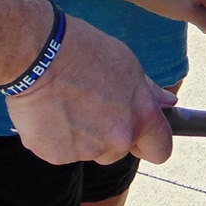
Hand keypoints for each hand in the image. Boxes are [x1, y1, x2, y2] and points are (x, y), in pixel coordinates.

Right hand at [4, 12, 176, 164]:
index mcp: (140, 115)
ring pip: (89, 150)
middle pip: (119, 150)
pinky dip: (55, 137)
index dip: (151, 143)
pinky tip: (48, 110)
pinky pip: (60, 151)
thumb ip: (148, 91)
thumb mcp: (126, 62)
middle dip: (108, 134)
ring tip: (65, 101)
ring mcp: (86, 150)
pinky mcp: (55, 155)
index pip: (160, 150)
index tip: (141, 136)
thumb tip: (168, 103)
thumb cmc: (82, 50)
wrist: (37, 54)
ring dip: (81, 134)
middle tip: (89, 103)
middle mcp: (117, 139)